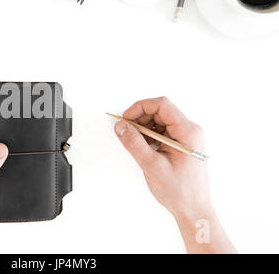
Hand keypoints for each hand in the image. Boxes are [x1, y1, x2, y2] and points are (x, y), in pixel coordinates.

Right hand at [114, 97, 234, 252]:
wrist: (193, 209)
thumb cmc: (180, 191)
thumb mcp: (152, 166)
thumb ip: (134, 144)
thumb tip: (121, 126)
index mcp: (187, 132)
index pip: (162, 105)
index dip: (140, 107)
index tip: (126, 118)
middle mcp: (189, 131)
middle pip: (160, 111)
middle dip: (140, 118)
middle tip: (126, 131)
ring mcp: (186, 137)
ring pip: (160, 121)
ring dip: (144, 128)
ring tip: (135, 143)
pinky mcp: (181, 144)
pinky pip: (162, 131)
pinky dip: (149, 136)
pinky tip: (144, 148)